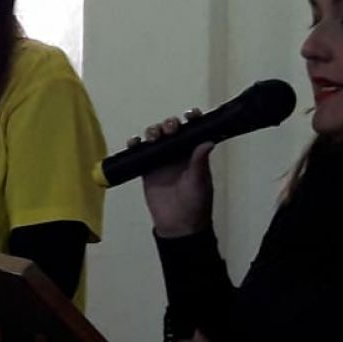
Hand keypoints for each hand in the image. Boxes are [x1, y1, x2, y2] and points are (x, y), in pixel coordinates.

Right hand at [135, 109, 214, 237]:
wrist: (178, 226)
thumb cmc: (195, 204)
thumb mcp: (199, 182)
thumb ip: (200, 163)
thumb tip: (208, 141)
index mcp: (194, 153)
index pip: (193, 130)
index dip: (192, 119)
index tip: (190, 115)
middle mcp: (178, 153)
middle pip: (171, 130)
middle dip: (169, 124)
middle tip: (169, 129)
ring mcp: (161, 160)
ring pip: (155, 138)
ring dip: (153, 131)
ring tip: (153, 137)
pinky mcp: (146, 169)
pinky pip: (139, 152)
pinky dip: (135, 145)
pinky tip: (134, 143)